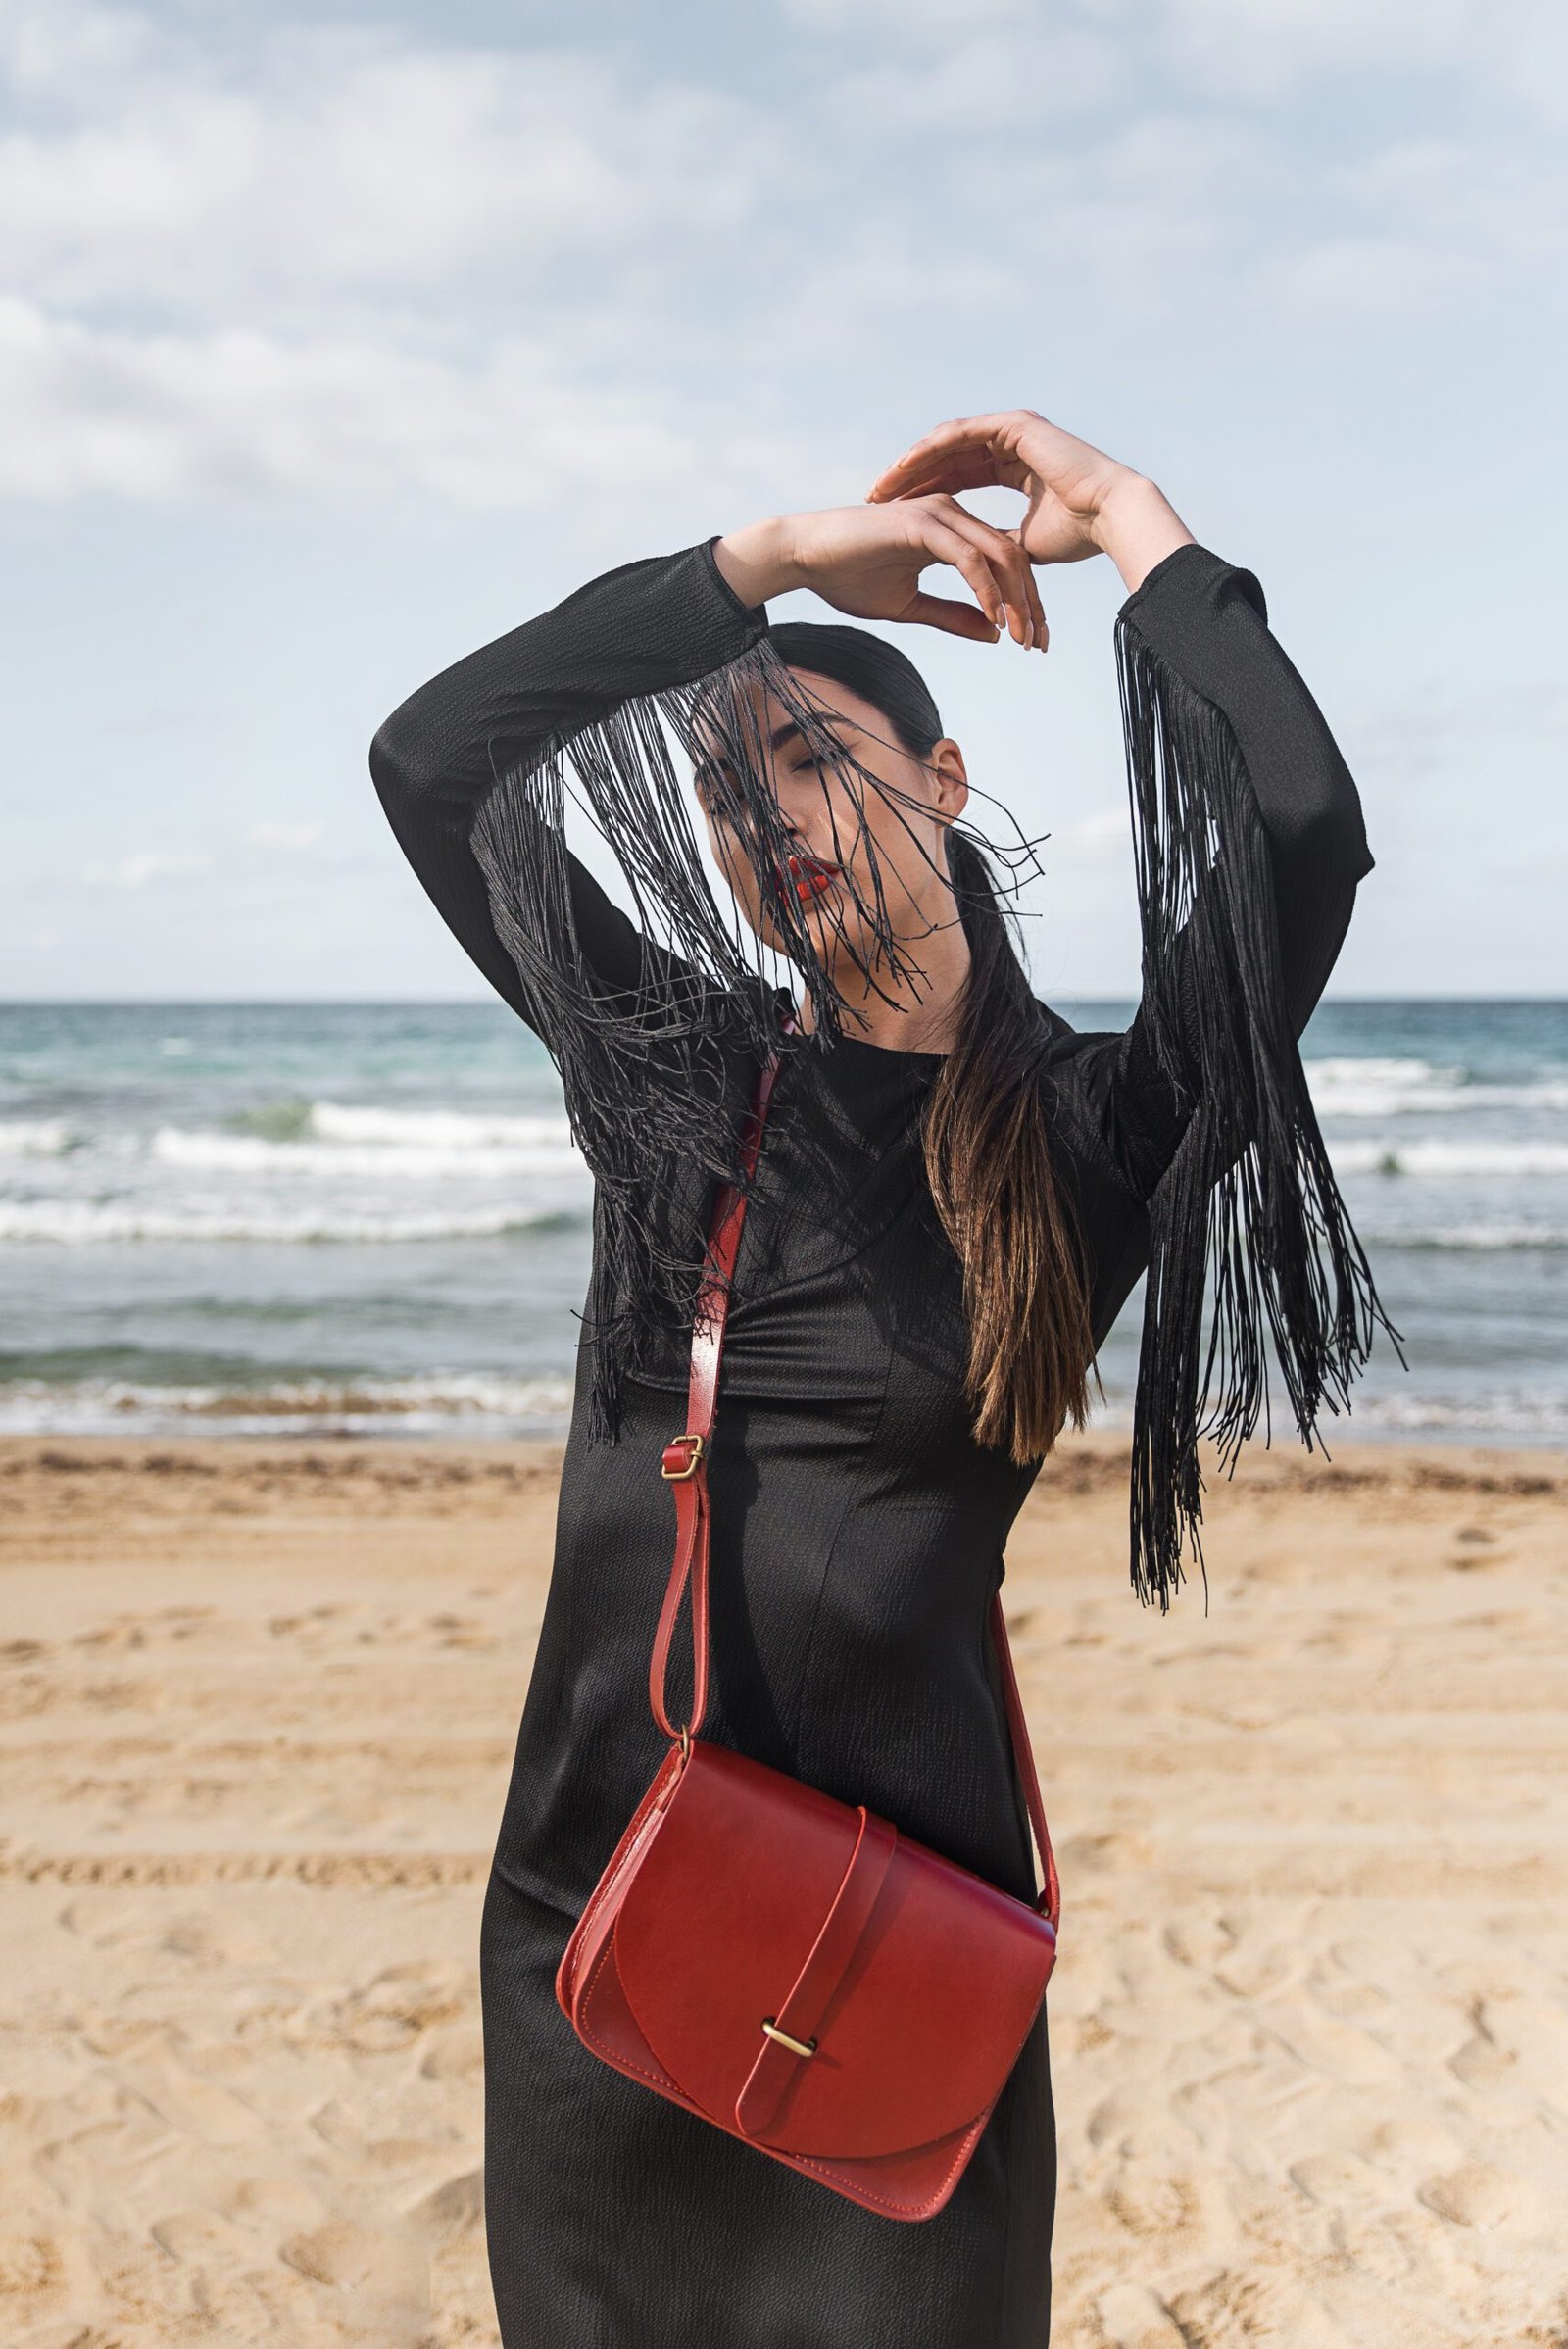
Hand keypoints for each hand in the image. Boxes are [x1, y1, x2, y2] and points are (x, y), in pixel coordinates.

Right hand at [713, 499, 1048, 647]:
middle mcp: (952, 514)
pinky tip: (993, 618)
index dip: (1024, 603)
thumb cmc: (847, 578)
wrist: (803, 557)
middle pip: (1013, 556)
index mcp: (952, 531)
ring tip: (1021, 637)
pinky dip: (985, 589)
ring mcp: (938, 514)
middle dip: (1030, 603)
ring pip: (999, 554)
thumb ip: (953, 615)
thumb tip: (994, 634)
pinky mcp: (922, 523)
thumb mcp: (910, 606)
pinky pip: (968, 558)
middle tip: (1037, 645)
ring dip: (1015, 599)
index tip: (1031, 642)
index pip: (1005, 563)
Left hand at [866, 410, 1193, 599]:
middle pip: (946, 457)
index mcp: (1015, 465)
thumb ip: (995, 542)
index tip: (895, 515)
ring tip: (880, 486)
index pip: (959, 476)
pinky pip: (959, 434)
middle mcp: (1011, 442)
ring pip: (946, 443)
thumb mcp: (1022, 543)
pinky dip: (930, 450)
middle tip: (874, 498)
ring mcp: (1012, 429)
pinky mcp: (1014, 425)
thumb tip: (974, 562)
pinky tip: (903, 468)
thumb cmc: (1078, 535)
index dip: (927, 494)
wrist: (1109, 516)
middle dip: (909, 478)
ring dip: (912, 463)